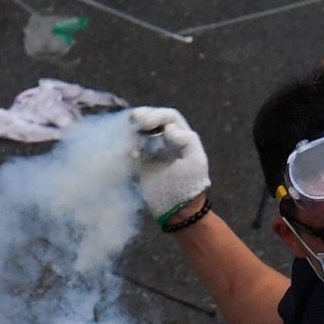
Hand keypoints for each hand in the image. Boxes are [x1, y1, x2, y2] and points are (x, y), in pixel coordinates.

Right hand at [127, 106, 210, 221]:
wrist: (176, 209)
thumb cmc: (189, 185)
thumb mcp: (196, 161)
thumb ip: (188, 140)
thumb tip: (168, 128)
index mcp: (182, 138)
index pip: (169, 117)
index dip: (157, 115)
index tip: (146, 123)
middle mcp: (167, 142)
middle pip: (154, 120)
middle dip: (143, 116)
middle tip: (134, 119)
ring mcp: (153, 152)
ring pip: (141, 131)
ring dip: (134, 127)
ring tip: (130, 129)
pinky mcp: (140, 164)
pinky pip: (131, 147)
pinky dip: (127, 143)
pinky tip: (128, 149)